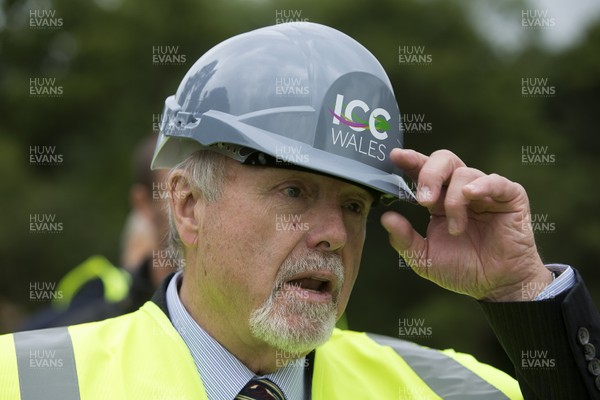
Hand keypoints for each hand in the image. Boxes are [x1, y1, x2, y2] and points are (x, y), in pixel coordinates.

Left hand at [381, 148, 552, 301]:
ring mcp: (485, 192)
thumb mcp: (424, 258)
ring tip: (456, 229)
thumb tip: (385, 218)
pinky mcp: (510, 197)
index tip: (395, 156)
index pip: (422, 171)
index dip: (410, 161)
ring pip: (464, 174)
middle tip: (423, 200)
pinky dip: (482, 184)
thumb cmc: (462, 269)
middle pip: (443, 160)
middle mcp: (459, 190)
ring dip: (454, 202)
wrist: (496, 285)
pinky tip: (469, 195)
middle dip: (429, 174)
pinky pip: (496, 182)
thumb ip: (404, 239)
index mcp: (438, 200)